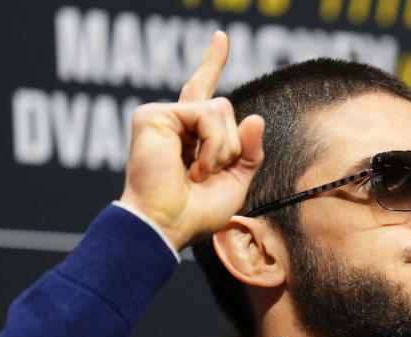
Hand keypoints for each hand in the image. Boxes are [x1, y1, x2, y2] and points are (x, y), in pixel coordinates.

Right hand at [119, 31, 264, 249]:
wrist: (167, 226)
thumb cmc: (195, 213)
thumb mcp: (236, 182)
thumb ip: (249, 152)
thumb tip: (255, 118)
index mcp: (189, 135)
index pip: (204, 93)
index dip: (212, 63)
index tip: (221, 37)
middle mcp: (174, 121)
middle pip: (225, 109)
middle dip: (230, 146)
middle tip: (207, 176)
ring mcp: (162, 116)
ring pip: (219, 109)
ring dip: (222, 148)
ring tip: (199, 174)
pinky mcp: (154, 115)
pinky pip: (206, 113)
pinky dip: (211, 144)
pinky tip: (194, 167)